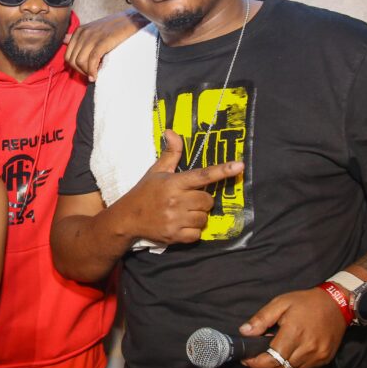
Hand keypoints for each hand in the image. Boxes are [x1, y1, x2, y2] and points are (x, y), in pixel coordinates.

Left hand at [64, 9, 147, 80]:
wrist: (132, 20)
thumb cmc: (114, 27)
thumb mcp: (93, 29)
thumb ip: (78, 36)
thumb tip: (64, 39)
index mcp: (79, 31)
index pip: (68, 55)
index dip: (75, 67)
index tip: (85, 71)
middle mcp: (83, 33)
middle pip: (72, 60)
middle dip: (80, 71)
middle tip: (91, 75)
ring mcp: (92, 36)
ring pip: (80, 61)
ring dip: (86, 72)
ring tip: (95, 75)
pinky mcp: (103, 41)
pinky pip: (92, 60)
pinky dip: (92, 71)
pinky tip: (96, 75)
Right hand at [123, 130, 243, 244]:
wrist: (127, 218)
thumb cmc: (145, 192)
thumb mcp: (156, 171)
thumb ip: (171, 153)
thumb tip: (172, 131)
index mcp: (173, 183)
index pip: (202, 175)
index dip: (222, 170)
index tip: (239, 166)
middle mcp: (175, 201)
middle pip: (208, 200)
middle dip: (202, 200)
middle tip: (188, 200)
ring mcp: (175, 219)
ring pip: (204, 218)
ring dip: (198, 216)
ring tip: (183, 213)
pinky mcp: (174, 236)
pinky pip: (197, 234)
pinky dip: (192, 231)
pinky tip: (181, 225)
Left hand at [238, 287, 347, 367]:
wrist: (337, 303)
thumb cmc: (306, 302)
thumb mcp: (280, 303)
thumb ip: (261, 319)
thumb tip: (244, 332)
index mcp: (294, 333)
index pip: (272, 358)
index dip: (256, 363)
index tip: (247, 359)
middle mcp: (307, 348)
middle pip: (280, 367)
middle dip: (266, 363)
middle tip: (259, 353)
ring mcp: (318, 355)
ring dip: (280, 364)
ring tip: (276, 349)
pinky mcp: (325, 359)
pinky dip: (293, 363)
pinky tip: (291, 351)